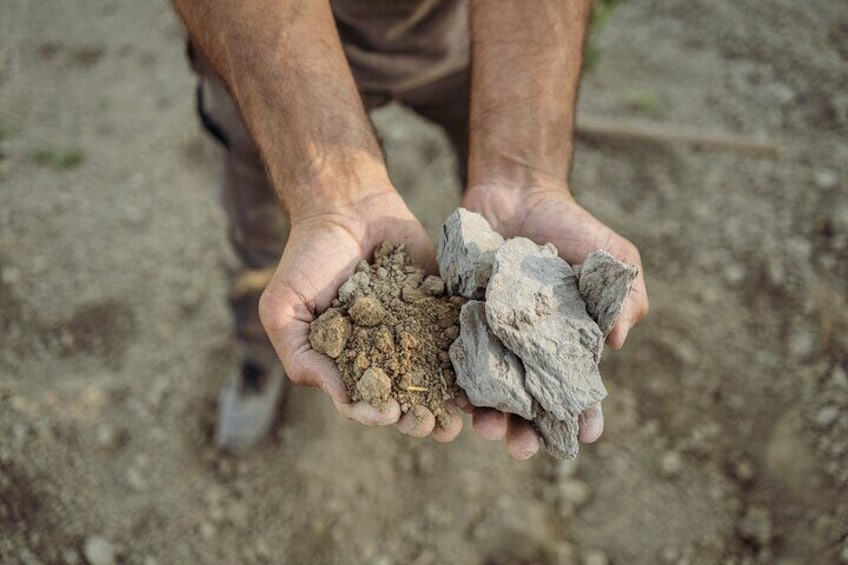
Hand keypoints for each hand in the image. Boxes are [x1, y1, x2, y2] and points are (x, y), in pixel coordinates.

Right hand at [258, 189, 462, 441]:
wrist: (346, 207)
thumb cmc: (307, 259)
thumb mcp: (283, 309)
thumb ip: (303, 356)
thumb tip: (342, 397)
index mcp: (346, 361)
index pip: (363, 400)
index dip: (375, 412)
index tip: (389, 413)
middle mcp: (382, 352)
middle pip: (405, 398)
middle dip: (419, 418)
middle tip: (432, 427)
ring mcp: (414, 331)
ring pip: (435, 377)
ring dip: (448, 402)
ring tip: (460, 416)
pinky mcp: (440, 307)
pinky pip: (457, 337)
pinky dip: (469, 360)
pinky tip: (478, 377)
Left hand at [462, 183, 649, 450]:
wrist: (518, 193)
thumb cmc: (573, 228)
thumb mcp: (614, 258)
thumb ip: (626, 298)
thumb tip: (618, 342)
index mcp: (565, 348)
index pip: (576, 393)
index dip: (582, 417)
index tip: (586, 435)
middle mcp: (526, 352)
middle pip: (527, 405)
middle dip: (527, 432)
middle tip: (523, 448)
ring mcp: (491, 340)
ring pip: (488, 392)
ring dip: (488, 416)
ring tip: (486, 427)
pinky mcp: (457, 322)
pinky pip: (452, 357)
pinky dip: (452, 380)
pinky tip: (453, 397)